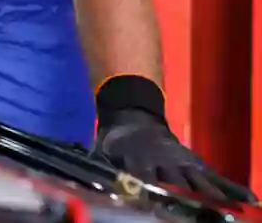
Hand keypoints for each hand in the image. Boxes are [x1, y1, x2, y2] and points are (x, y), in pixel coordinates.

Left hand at [93, 109, 256, 204]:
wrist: (133, 117)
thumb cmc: (115, 143)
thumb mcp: (101, 151)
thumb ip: (98, 168)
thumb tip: (85, 181)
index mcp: (138, 159)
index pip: (145, 177)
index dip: (149, 190)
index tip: (152, 205)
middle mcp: (165, 162)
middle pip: (179, 184)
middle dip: (188, 200)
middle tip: (199, 216)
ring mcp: (184, 163)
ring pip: (202, 183)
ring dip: (216, 200)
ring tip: (232, 215)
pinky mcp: (197, 164)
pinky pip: (218, 178)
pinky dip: (234, 189)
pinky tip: (251, 201)